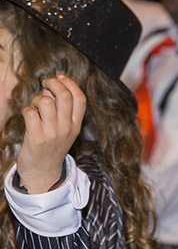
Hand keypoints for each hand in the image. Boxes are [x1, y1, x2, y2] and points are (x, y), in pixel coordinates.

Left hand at [16, 75, 84, 193]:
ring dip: (37, 98)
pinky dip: (27, 110)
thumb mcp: (64, 130)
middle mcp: (67, 128)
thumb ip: (61, 110)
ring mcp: (53, 133)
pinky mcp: (37, 138)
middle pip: (64, 96)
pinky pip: (30, 113)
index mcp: (76, 125)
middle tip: (45, 84)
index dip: (70, 83)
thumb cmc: (51, 147)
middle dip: (52, 83)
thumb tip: (51, 89)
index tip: (60, 77)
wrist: (43, 171)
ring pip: (46, 102)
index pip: (80, 98)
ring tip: (35, 105)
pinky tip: (28, 116)